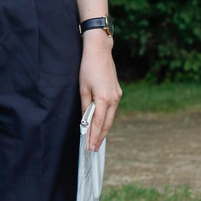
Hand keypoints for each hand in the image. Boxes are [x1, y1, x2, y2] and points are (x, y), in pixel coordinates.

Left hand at [79, 33, 120, 151]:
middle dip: (100, 137)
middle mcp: (114, 99)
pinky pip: (112, 110)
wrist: (100, 51)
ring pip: (110, 117)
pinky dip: (106, 119)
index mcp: (104, 99)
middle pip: (107, 123)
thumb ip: (85, 106)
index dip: (93, 136)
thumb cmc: (88, 68)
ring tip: (97, 140)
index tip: (89, 147)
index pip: (97, 123)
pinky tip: (101, 124)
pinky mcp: (117, 92)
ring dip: (103, 129)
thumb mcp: (82, 88)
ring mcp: (117, 96)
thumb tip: (85, 120)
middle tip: (93, 149)